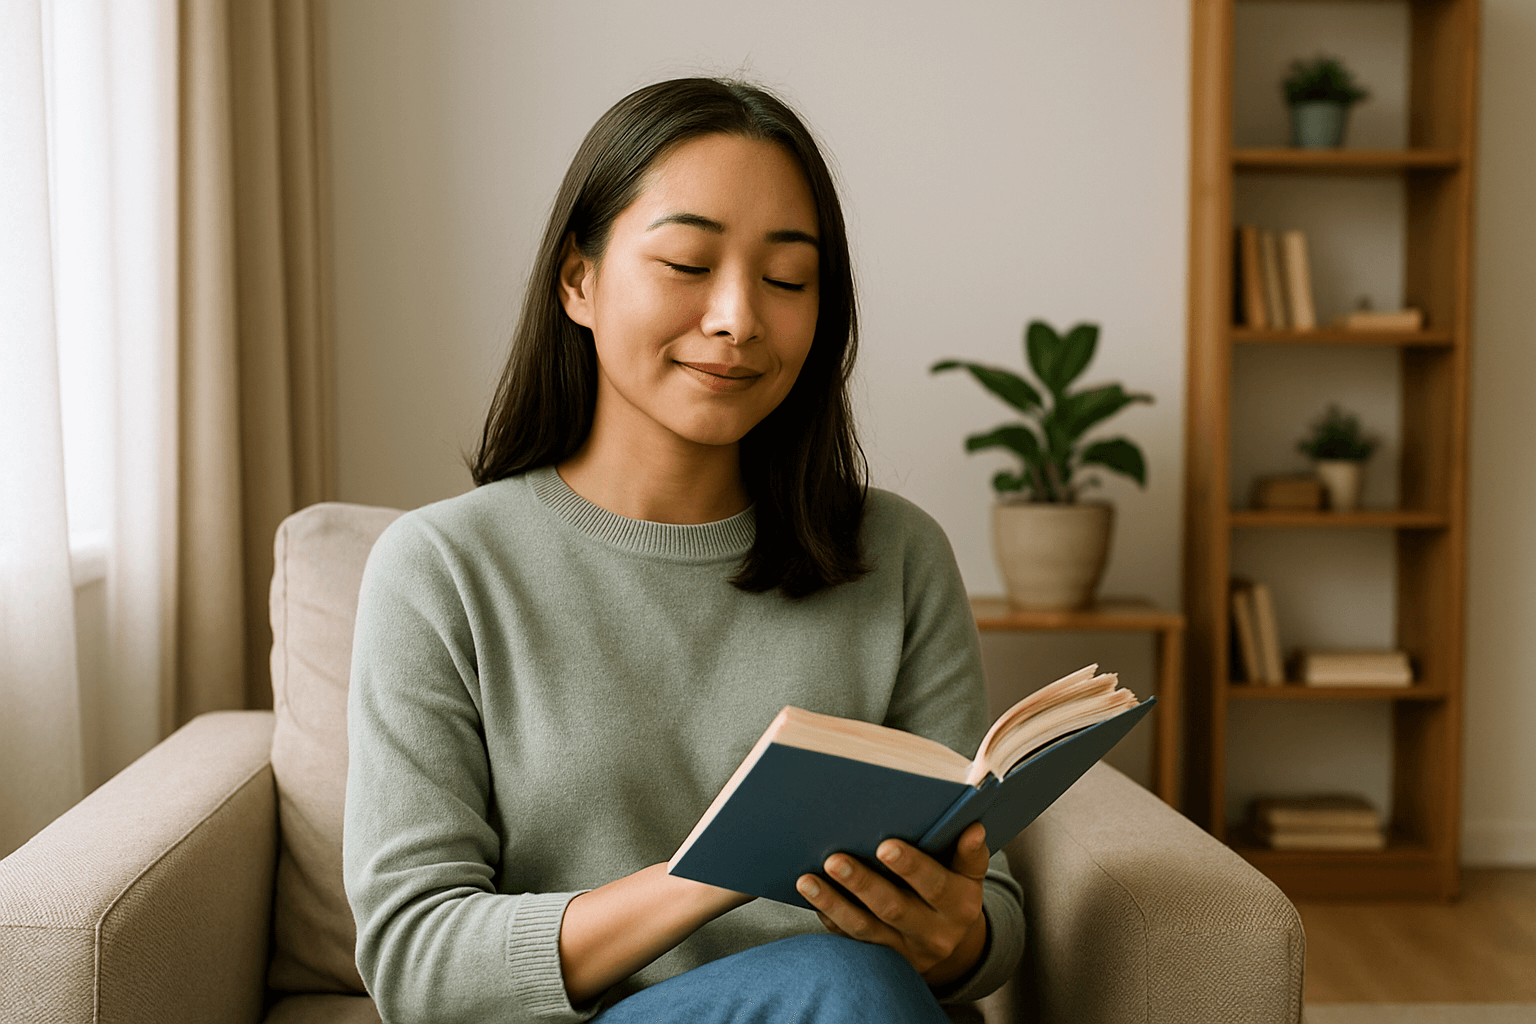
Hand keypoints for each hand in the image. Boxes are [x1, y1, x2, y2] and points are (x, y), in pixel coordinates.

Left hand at [796, 822, 989, 985]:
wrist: (953, 945)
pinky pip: (851, 940)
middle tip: (834, 860)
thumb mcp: (970, 875)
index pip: (936, 885)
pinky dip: (830, 918)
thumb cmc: (954, 892)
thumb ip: (970, 854)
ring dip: (834, 903)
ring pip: (866, 928)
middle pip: (895, 908)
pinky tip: (811, 899)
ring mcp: (905, 951)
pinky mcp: (881, 960)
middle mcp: (934, 933)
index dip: (912, 867)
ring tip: (807, 880)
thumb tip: (973, 828)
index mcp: (960, 905)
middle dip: (862, 883)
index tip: (886, 847)